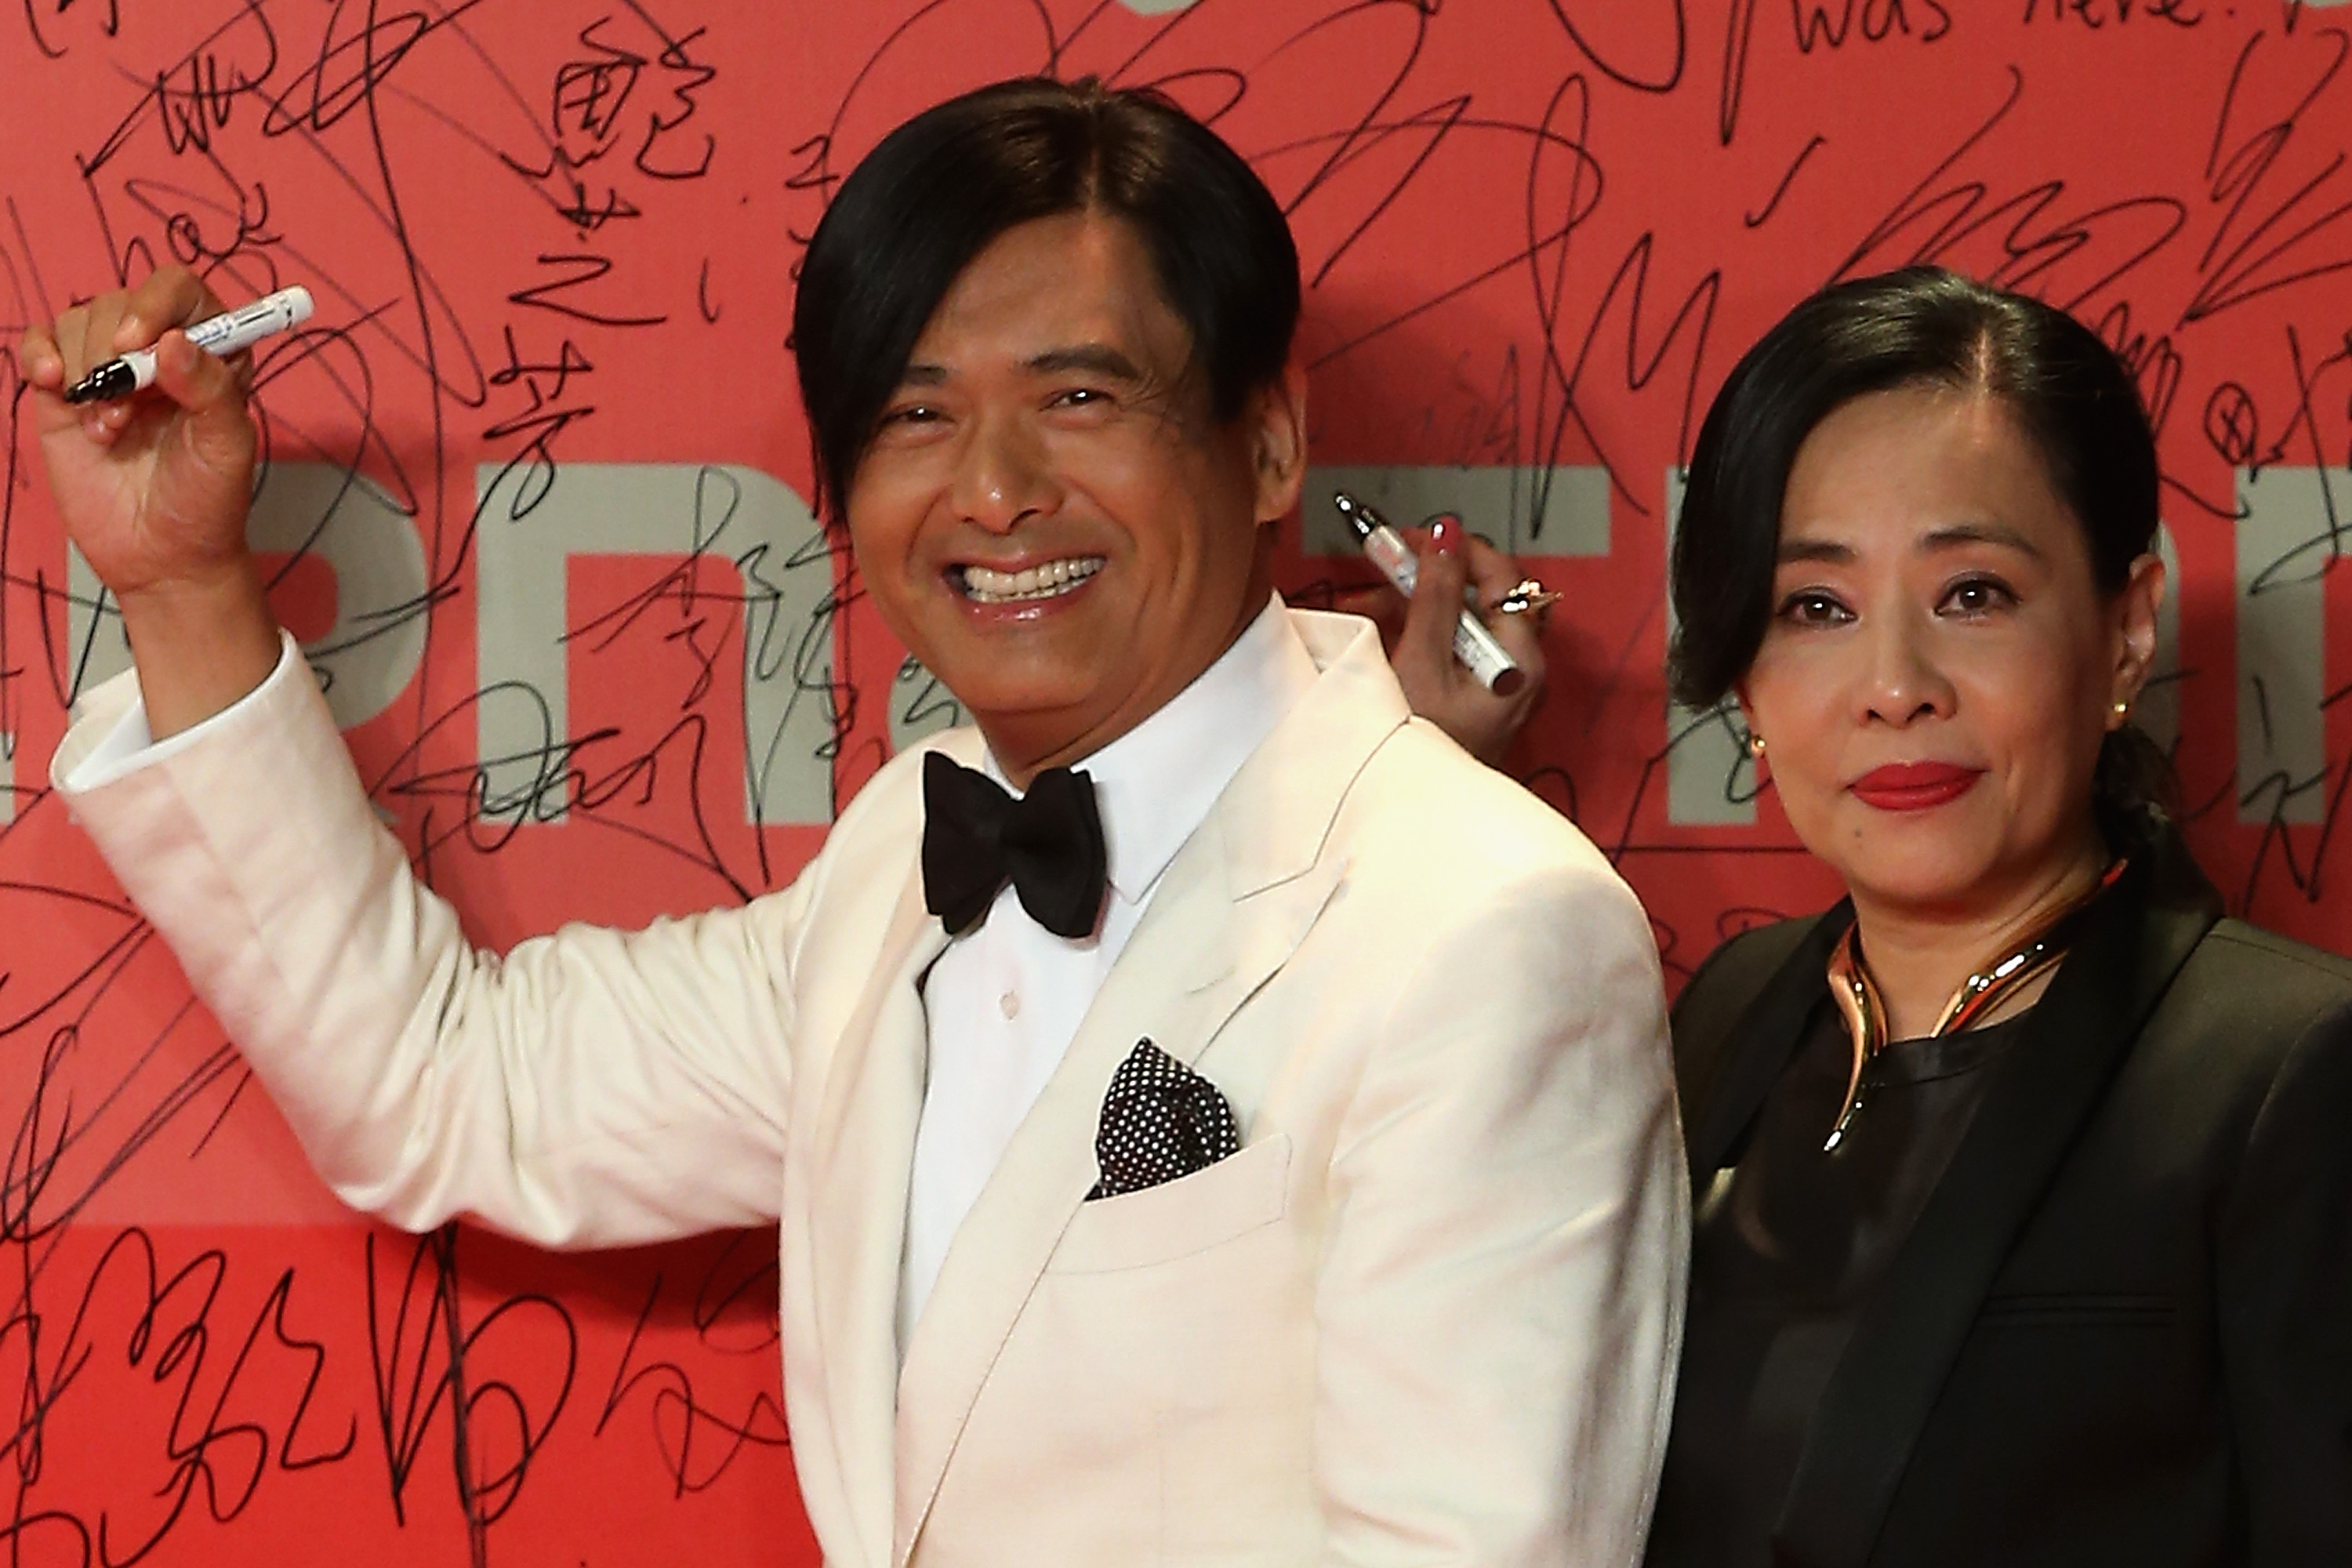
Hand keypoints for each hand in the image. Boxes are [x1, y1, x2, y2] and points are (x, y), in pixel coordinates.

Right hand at [18, 265, 281, 735]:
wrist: (160, 556)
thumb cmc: (206, 501)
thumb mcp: (226, 449)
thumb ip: (211, 391)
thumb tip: (172, 342)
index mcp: (210, 354)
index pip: (180, 291)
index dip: (155, 303)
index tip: (137, 343)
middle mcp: (158, 351)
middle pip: (119, 304)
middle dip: (114, 354)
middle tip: (124, 411)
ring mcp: (108, 368)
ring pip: (77, 321)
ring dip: (85, 371)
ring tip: (107, 429)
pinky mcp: (64, 392)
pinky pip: (40, 344)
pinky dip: (39, 356)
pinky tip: (53, 386)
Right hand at [1341, 518, 1548, 766]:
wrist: (1412, 815)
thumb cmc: (1422, 751)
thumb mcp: (1420, 665)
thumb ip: (1434, 597)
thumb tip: (1447, 536)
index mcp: (1519, 659)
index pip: (1501, 577)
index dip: (1456, 551)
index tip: (1413, 542)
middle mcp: (1517, 666)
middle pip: (1479, 594)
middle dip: (1426, 578)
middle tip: (1383, 567)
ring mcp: (1496, 679)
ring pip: (1459, 616)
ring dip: (1411, 603)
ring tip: (1364, 605)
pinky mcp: (1473, 690)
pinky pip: (1449, 643)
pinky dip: (1413, 630)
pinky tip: (1377, 629)